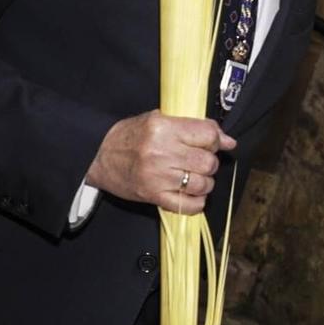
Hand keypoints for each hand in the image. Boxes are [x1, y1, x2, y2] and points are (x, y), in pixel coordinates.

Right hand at [85, 111, 235, 216]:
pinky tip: (189, 192)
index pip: (207, 135)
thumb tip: (226, 139)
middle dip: (210, 161)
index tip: (214, 142)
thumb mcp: (156, 119)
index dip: (215, 139)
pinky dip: (196, 201)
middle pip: (208, 161)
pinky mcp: (154, 196)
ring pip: (203, 184)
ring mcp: (158, 177)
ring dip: (204, 181)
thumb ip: (190, 126)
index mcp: (162, 128)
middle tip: (200, 159)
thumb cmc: (128, 136)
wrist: (98, 155)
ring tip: (194, 176)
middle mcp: (161, 152)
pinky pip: (190, 205)